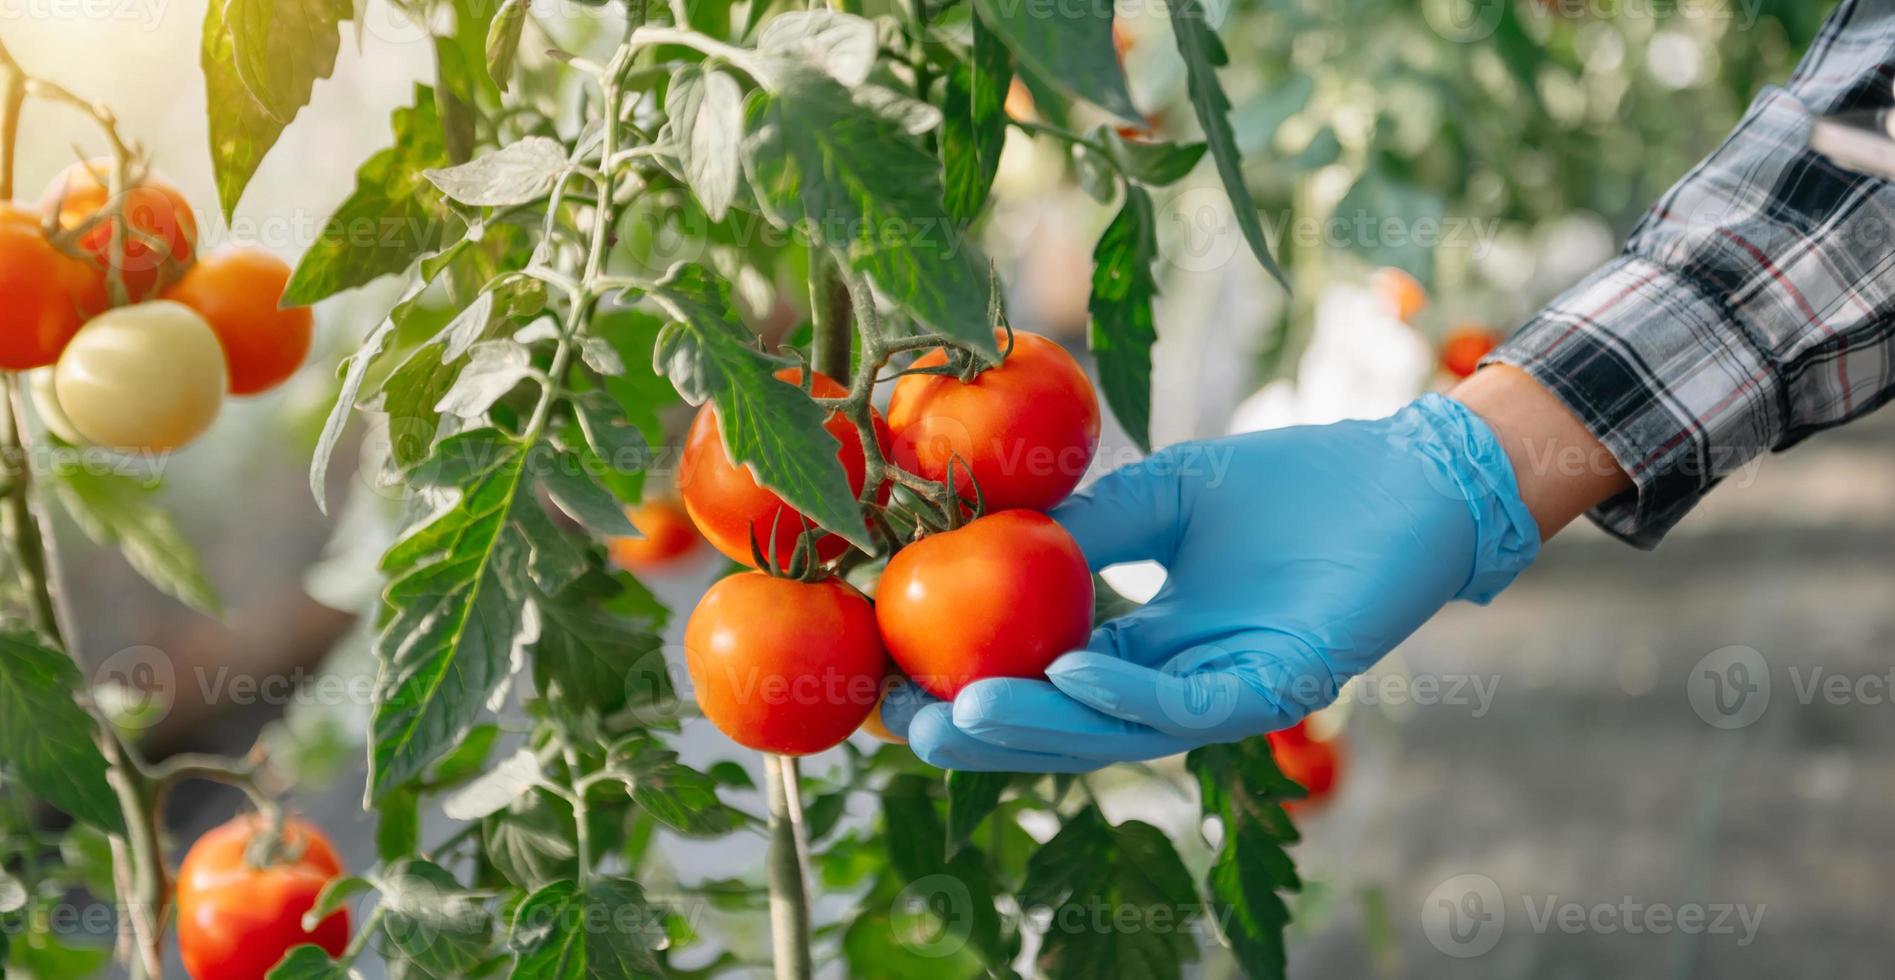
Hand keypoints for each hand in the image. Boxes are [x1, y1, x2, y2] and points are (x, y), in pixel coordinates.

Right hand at [878, 392, 1542, 771]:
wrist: (1407, 473)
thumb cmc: (1294, 484)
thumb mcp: (1166, 493)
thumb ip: (1091, 525)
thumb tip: (986, 541)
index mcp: (1147, 640)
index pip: (1043, 679)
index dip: (968, 685)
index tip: (890, 674)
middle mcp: (1178, 679)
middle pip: (1065, 725)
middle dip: (981, 732)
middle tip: (899, 725)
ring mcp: (1225, 690)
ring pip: (1116, 729)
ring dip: (1036, 724)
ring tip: (959, 710)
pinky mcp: (1276, 685)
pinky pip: (1188, 702)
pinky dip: (1124, 691)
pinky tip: (1068, 668)